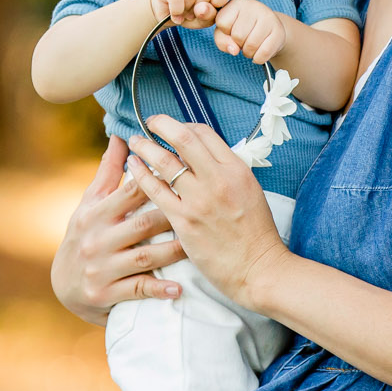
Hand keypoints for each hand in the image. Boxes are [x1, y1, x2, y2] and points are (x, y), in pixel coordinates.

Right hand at [49, 138, 186, 324]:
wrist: (63, 285)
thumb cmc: (84, 234)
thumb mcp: (90, 203)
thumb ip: (109, 171)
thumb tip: (121, 135)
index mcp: (96, 213)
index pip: (131, 192)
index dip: (158, 181)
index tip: (185, 174)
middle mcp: (97, 239)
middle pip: (143, 224)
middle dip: (173, 216)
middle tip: (205, 210)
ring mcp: (102, 268)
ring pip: (146, 257)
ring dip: (174, 251)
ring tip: (198, 244)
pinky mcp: (106, 294)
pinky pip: (139, 290)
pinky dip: (159, 289)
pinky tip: (180, 287)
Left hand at [125, 116, 291, 305]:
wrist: (258, 269)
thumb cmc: (256, 233)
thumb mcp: (251, 191)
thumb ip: (227, 172)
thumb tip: (203, 157)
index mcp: (237, 170)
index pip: (205, 134)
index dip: (185, 125)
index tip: (173, 128)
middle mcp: (218, 180)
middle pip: (183, 139)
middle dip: (162, 125)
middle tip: (150, 122)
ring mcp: (199, 200)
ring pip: (164, 162)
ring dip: (146, 146)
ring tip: (135, 141)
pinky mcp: (183, 221)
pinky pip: (155, 190)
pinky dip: (140, 174)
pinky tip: (133, 166)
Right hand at [147, 0, 233, 30]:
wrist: (166, 13)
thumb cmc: (190, 13)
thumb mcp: (206, 18)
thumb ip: (210, 14)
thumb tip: (202, 8)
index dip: (218, 4)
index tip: (209, 8)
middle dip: (199, 8)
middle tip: (193, 12)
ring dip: (186, 10)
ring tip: (184, 11)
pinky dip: (176, 12)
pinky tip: (175, 13)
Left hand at [211, 0, 284, 62]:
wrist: (270, 30)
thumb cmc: (244, 29)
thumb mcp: (226, 32)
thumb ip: (221, 40)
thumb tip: (233, 50)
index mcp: (238, 2)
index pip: (222, 22)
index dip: (225, 32)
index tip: (233, 29)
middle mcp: (254, 6)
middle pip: (237, 35)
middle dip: (238, 44)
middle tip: (244, 40)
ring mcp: (269, 18)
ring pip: (251, 45)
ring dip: (248, 52)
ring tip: (251, 46)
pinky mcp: (279, 32)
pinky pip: (263, 53)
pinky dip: (258, 58)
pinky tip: (260, 52)